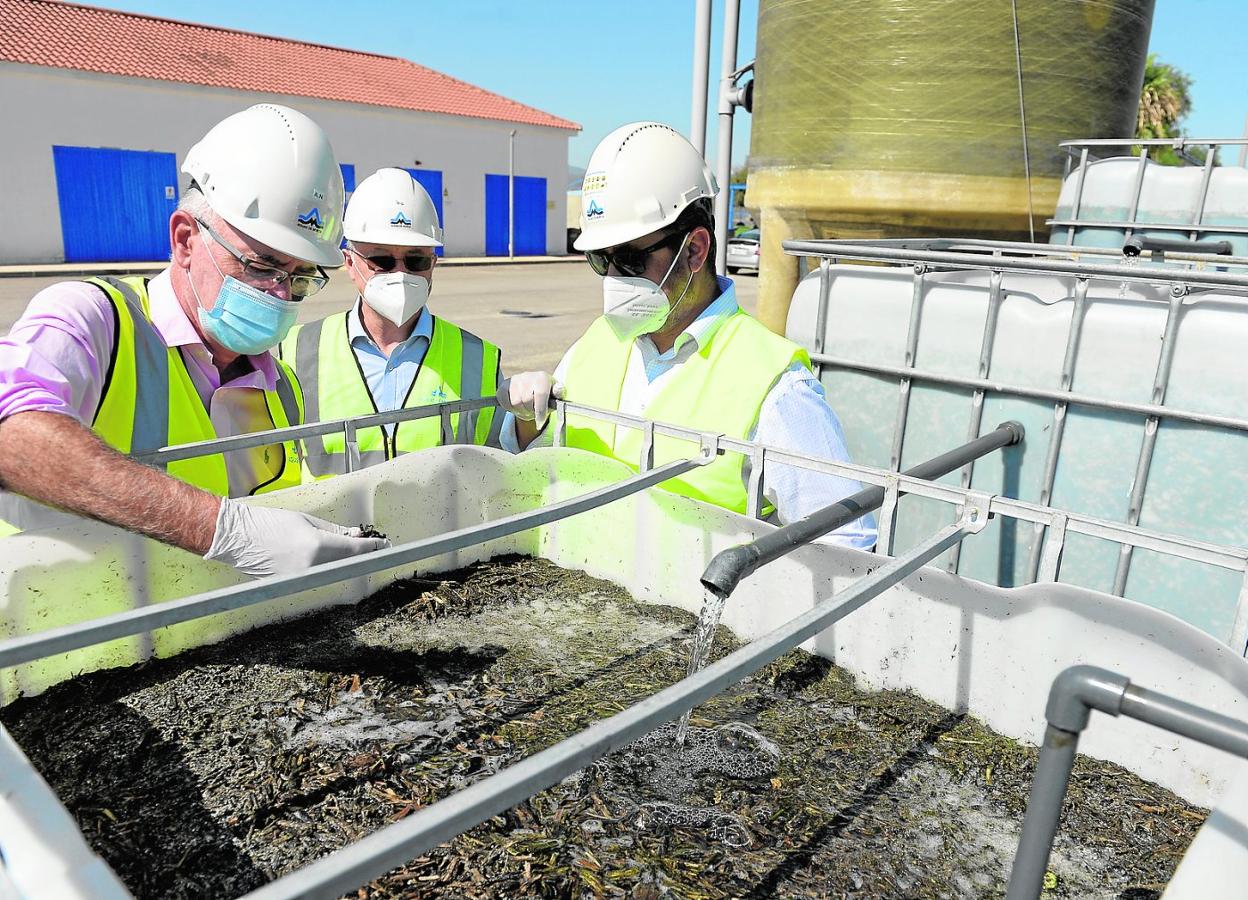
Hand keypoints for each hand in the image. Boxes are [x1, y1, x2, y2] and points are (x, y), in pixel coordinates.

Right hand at [204, 498, 391, 577]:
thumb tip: (356, 535)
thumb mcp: (307, 521)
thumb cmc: (270, 523)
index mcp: (317, 546)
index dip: (371, 547)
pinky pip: (315, 576)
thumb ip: (335, 531)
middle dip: (359, 553)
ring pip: (332, 570)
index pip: (354, 549)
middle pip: (347, 561)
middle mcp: (312, 566)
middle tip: (369, 545)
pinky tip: (321, 558)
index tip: (383, 545)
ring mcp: (301, 579)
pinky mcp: (291, 585)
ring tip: (344, 548)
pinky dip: (323, 566)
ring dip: (341, 560)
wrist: (239, 538)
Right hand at [496, 372, 565, 428]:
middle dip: (530, 411)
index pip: (540, 394)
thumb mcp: (556, 395)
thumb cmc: (547, 395)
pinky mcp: (503, 386)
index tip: (540, 421)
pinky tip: (517, 406)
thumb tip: (558, 389)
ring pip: (515, 403)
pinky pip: (504, 401)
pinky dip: (510, 408)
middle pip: (526, 401)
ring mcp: (514, 380)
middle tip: (533, 412)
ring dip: (521, 411)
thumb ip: (559, 393)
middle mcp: (527, 376)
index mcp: (542, 377)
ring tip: (526, 409)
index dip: (540, 410)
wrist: (533, 389)